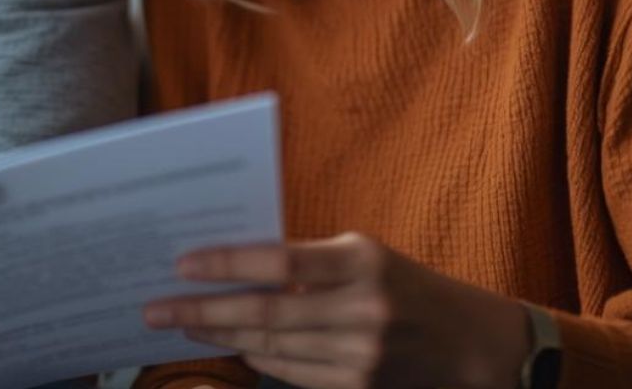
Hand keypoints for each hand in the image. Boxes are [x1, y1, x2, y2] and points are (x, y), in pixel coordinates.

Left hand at [142, 233, 530, 388]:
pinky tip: (231, 345)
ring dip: (221, 336)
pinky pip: (291, 373)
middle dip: (203, 311)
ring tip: (183, 324)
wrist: (476, 347)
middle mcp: (361, 310)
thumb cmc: (409, 287)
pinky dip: (256, 357)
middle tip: (156, 308)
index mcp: (361, 262)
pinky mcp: (358, 388)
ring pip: (270, 347)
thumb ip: (309, 261)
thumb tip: (237, 265)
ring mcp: (360, 356)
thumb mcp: (366, 256)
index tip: (181, 264)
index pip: (278, 262)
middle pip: (265, 313)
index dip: (225, 265)